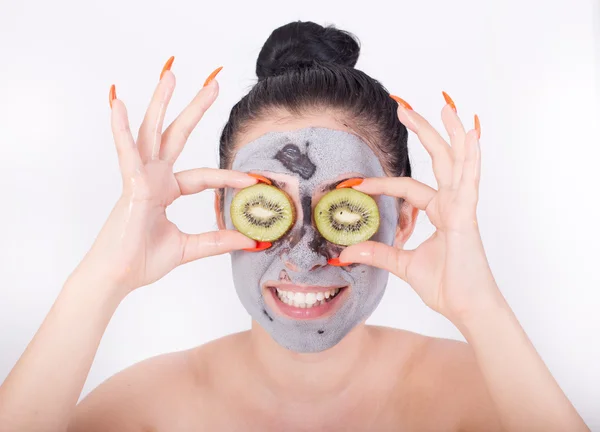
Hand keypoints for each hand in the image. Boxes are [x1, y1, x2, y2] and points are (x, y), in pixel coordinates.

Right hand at [74, 64, 257, 295]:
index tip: (255, 180)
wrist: (118, 278)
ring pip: (153, 133)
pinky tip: (119, 104)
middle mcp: (154, 178)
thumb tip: (248, 241)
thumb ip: (216, 241)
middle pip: (177, 136)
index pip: (204, 177)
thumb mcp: (189, 248)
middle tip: (213, 84)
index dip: (230, 179)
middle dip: (194, 110)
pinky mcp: (130, 185)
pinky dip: (121, 129)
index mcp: (166, 190)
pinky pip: (126, 153)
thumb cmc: (143, 261)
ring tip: (171, 76)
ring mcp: (140, 178)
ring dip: (161, 104)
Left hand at [339, 95, 498, 321]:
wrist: (467, 308)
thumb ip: (377, 253)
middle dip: (423, 132)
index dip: (382, 184)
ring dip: (448, 133)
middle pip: (439, 160)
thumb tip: (345, 252)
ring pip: (456, 161)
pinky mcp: (467, 216)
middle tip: (403, 107)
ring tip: (442, 105)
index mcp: (440, 213)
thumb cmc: (445, 287)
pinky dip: (471, 156)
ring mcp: (462, 207)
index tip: (356, 183)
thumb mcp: (402, 265)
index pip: (407, 188)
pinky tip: (470, 134)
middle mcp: (453, 204)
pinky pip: (469, 180)